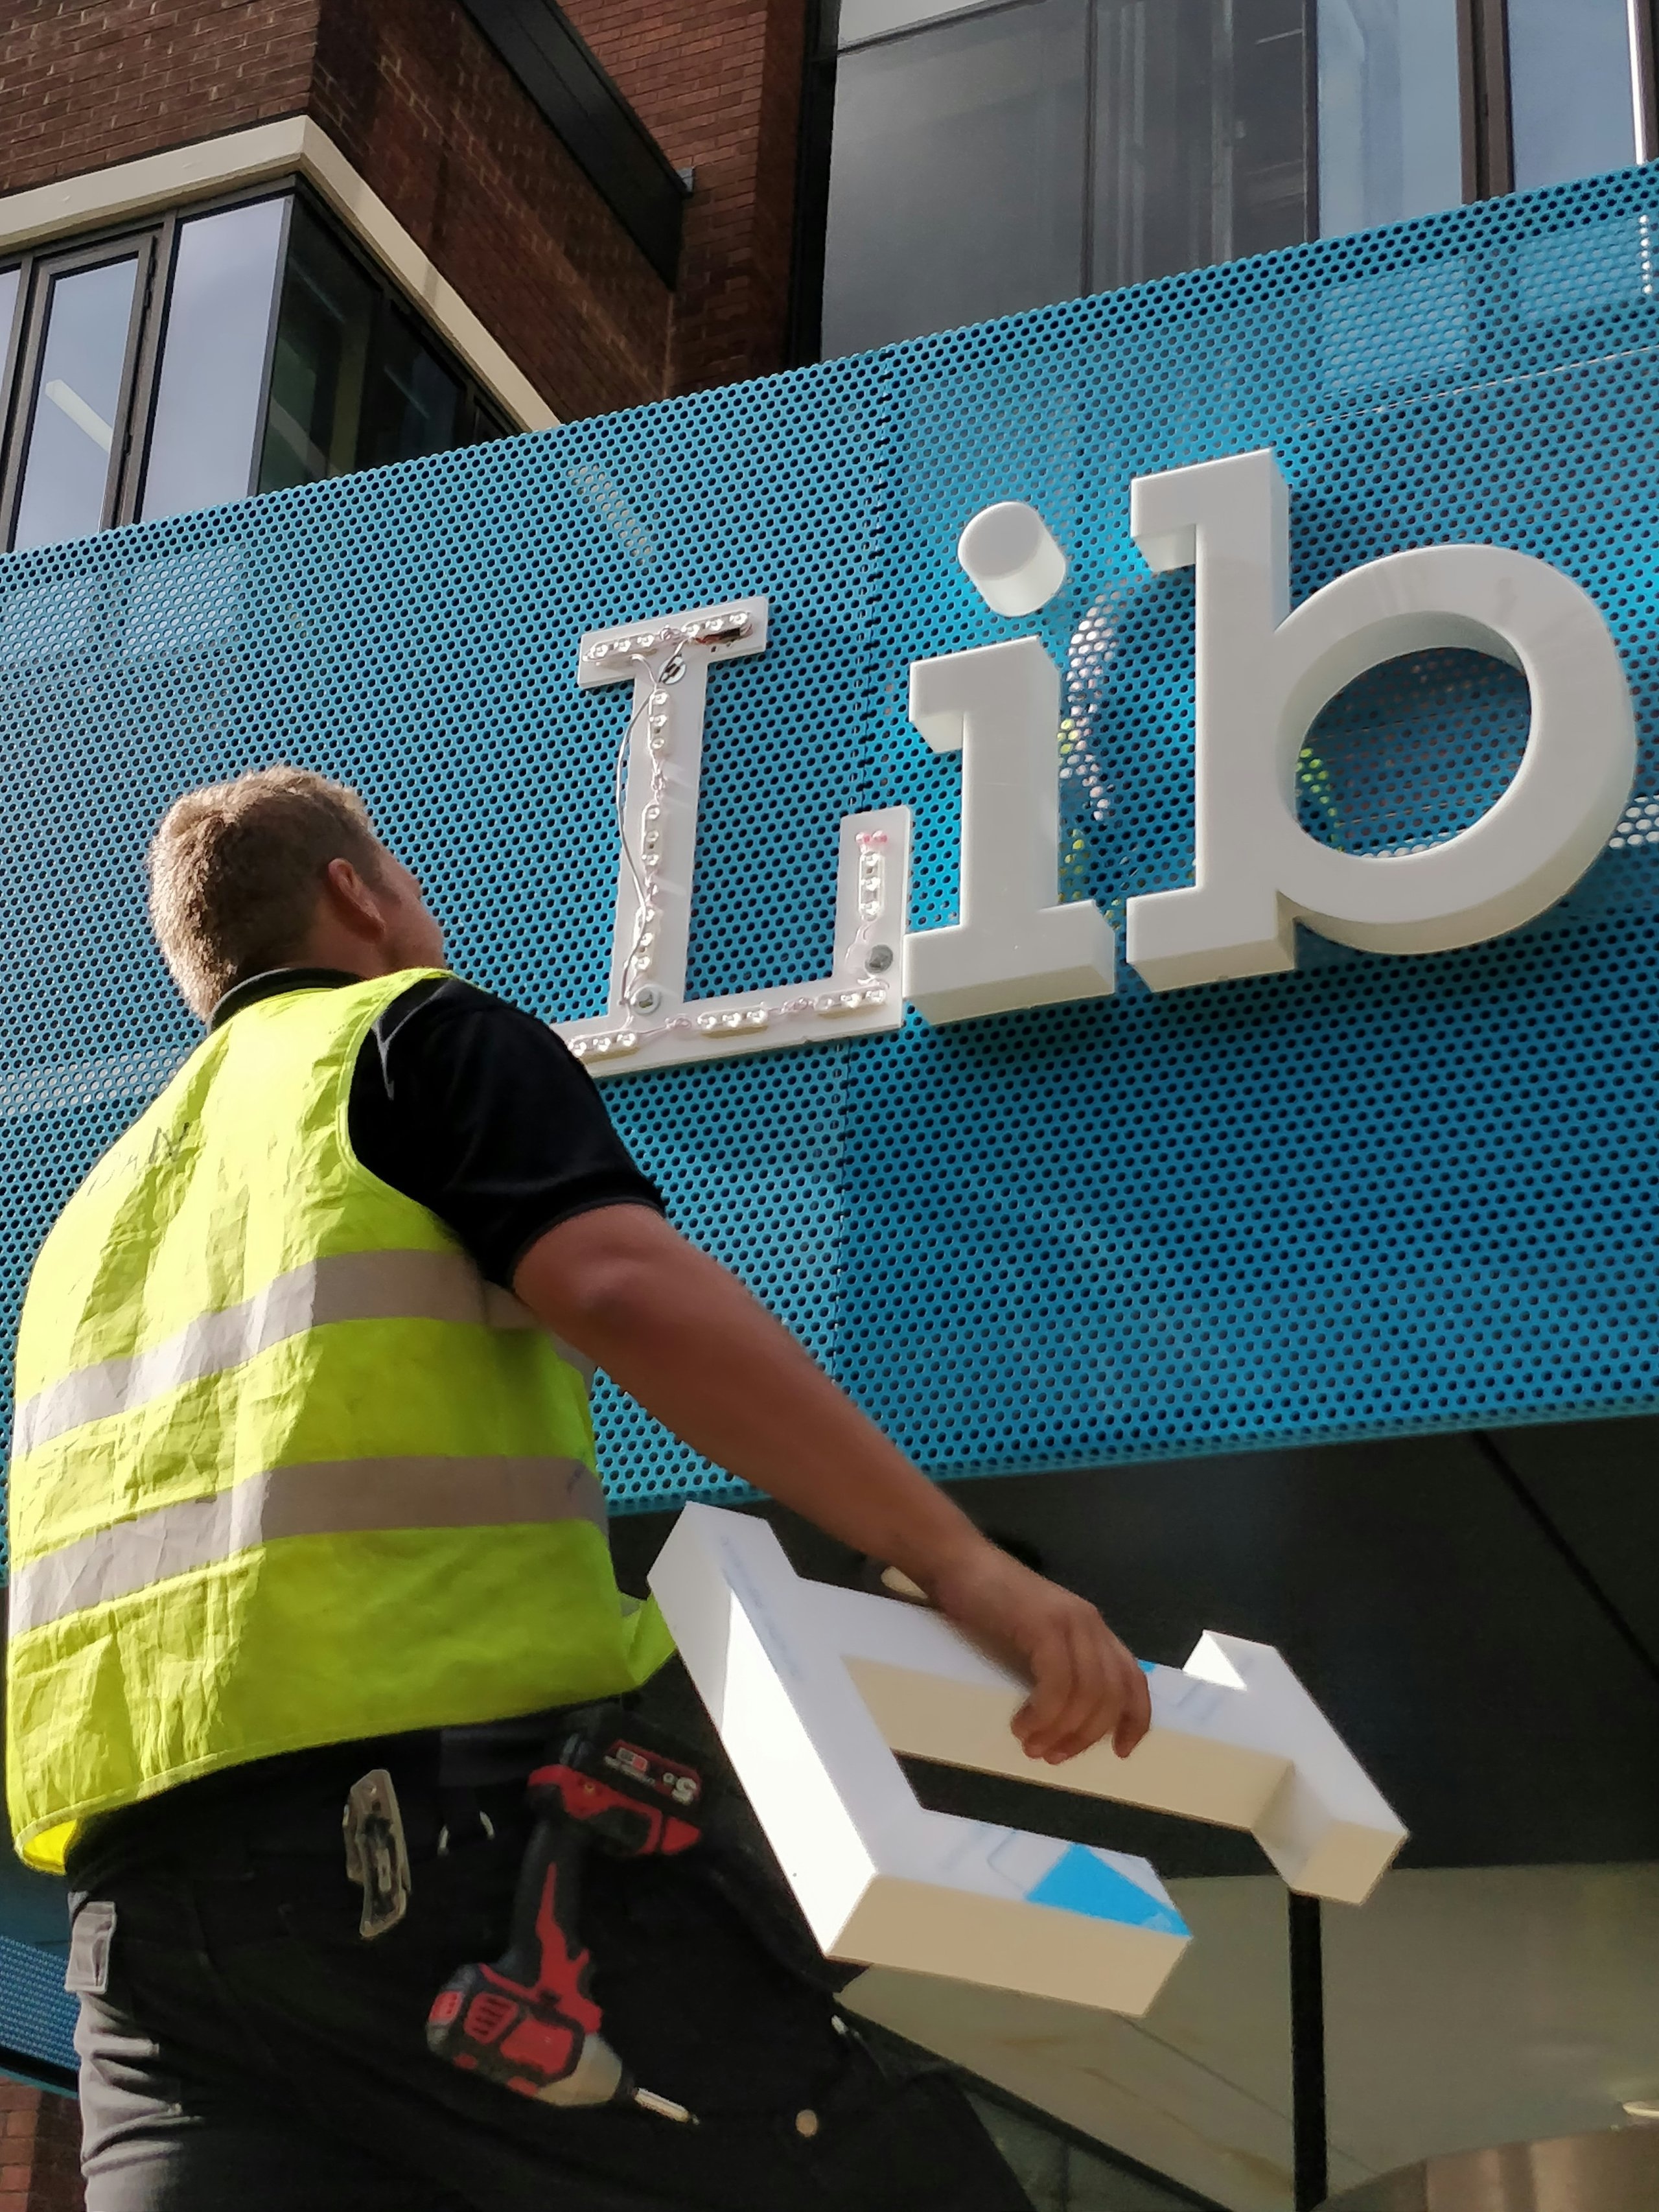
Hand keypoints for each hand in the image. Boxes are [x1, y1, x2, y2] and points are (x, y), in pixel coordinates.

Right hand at [923, 1540, 1151, 1764]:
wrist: (959, 1563)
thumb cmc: (990, 1604)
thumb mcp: (1037, 1636)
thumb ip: (1059, 1664)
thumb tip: (1065, 1722)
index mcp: (1093, 1629)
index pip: (1133, 1679)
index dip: (1134, 1720)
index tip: (1120, 1753)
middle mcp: (1090, 1624)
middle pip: (1110, 1695)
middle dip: (1085, 1736)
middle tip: (1052, 1756)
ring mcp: (1069, 1622)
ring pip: (1087, 1694)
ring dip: (1062, 1730)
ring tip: (1033, 1746)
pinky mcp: (1044, 1625)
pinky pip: (1058, 1684)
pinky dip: (1044, 1713)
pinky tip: (1023, 1725)